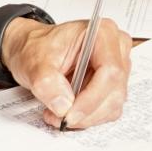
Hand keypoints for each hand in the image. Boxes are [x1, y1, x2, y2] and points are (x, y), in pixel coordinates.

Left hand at [1, 12, 130, 129]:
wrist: (35, 50)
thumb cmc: (39, 47)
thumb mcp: (34, 62)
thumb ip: (47, 83)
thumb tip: (64, 105)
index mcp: (102, 33)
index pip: (110, 70)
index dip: (91, 98)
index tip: (69, 114)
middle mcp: (116, 48)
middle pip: (114, 90)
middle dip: (86, 112)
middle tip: (59, 117)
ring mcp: (117, 67)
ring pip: (113, 104)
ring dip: (86, 117)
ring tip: (59, 112)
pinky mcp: (113, 84)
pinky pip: (108, 110)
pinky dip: (88, 117)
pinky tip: (69, 109)